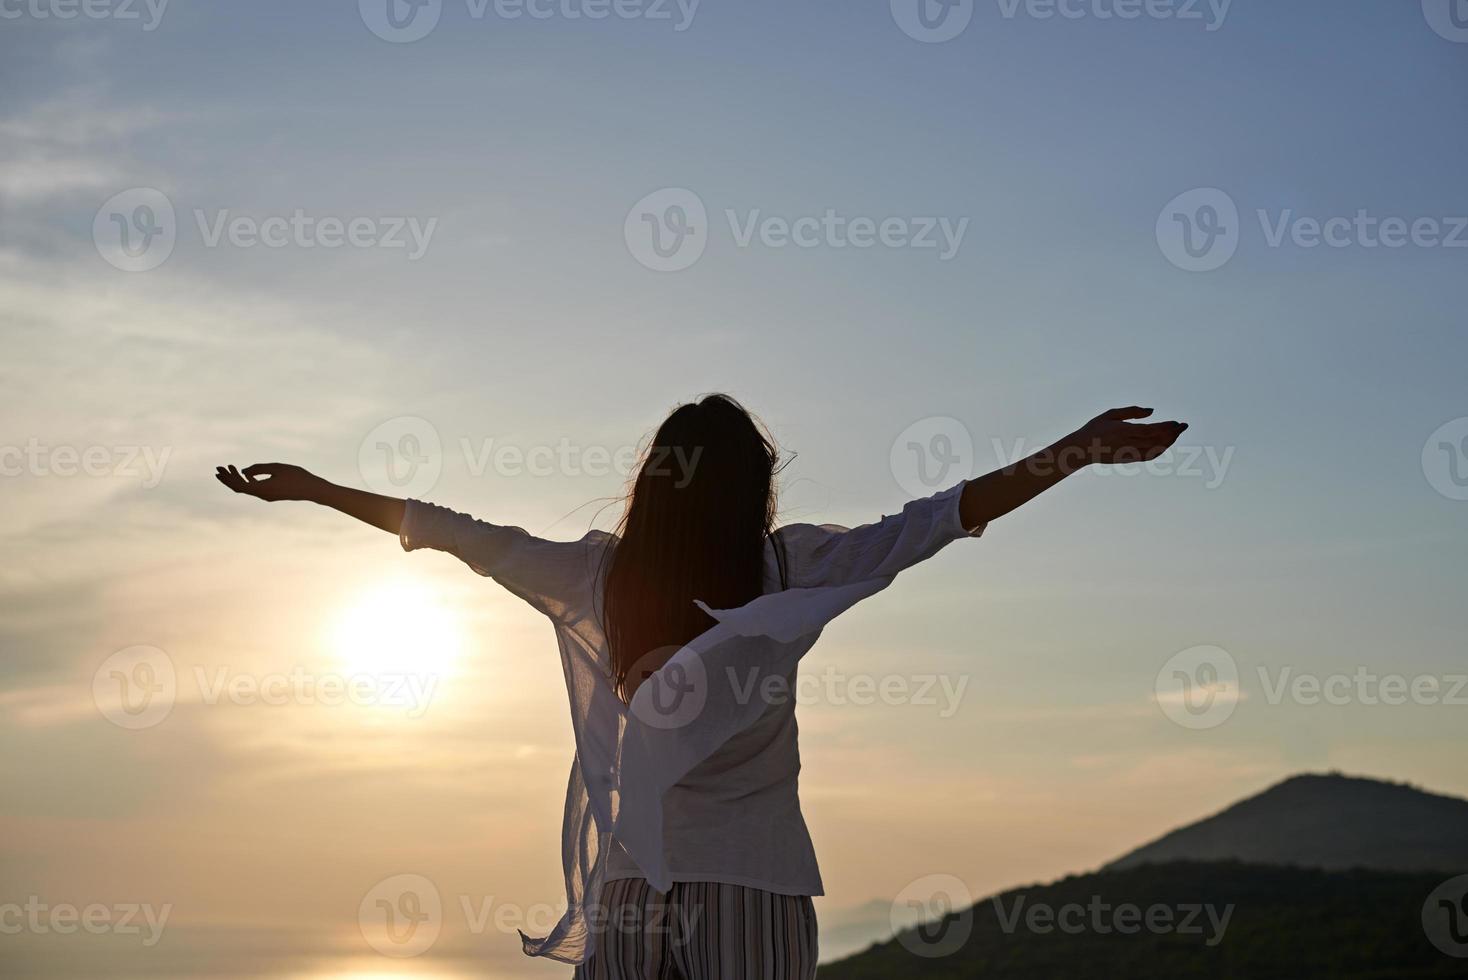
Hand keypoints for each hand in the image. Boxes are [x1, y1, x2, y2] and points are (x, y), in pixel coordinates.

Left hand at [214, 463, 324, 501]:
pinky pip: (254, 489)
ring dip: (236, 479)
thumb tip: (243, 472)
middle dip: (228, 478)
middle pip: (239, 488)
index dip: (227, 477)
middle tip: (219, 468)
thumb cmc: (297, 476)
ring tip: (230, 468)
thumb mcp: (277, 468)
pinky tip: (246, 474)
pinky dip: (246, 481)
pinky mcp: (272, 495)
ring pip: (246, 489)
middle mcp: (262, 495)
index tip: (220, 468)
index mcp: (261, 489)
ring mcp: (267, 496)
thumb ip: (258, 468)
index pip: (238, 485)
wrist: (312, 490)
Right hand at [1072, 407, 1187, 465]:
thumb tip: (1152, 411)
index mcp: (1124, 431)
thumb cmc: (1095, 429)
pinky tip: (1166, 444)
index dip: (1167, 427)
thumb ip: (1132, 411)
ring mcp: (1129, 453)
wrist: (1082, 449)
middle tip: (1184, 426)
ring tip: (1177, 433)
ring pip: (1155, 449)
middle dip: (1173, 433)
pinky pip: (1149, 456)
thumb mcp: (1110, 414)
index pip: (1152, 430)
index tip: (1177, 422)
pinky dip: (1160, 450)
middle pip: (1157, 439)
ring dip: (1169, 441)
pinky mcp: (1129, 459)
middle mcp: (1129, 443)